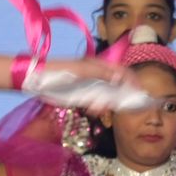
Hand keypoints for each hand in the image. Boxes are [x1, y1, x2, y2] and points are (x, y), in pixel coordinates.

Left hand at [28, 59, 149, 111]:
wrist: (36, 79)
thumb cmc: (60, 70)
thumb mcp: (82, 69)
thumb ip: (103, 73)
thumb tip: (122, 77)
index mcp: (100, 66)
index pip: (124, 72)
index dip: (133, 81)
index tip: (139, 93)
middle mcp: (98, 76)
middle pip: (118, 87)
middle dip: (119, 97)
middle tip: (116, 106)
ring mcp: (91, 87)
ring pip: (108, 98)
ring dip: (106, 104)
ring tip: (96, 108)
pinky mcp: (83, 97)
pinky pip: (96, 104)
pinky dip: (97, 108)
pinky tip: (91, 109)